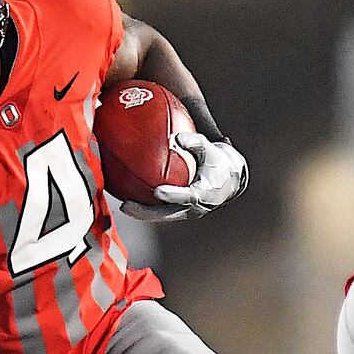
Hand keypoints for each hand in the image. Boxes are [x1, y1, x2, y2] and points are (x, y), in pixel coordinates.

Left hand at [120, 132, 247, 222]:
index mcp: (205, 194)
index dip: (173, 195)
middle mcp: (194, 207)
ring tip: (124, 206)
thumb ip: (196, 142)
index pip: (187, 197)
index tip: (158, 192)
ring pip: (162, 216)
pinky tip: (129, 202)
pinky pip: (161, 212)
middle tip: (127, 205)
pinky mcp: (180, 212)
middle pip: (168, 213)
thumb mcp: (213, 150)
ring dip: (142, 213)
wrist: (229, 181)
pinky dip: (146, 209)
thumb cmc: (219, 163)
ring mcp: (186, 212)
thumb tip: (177, 136)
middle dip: (147, 212)